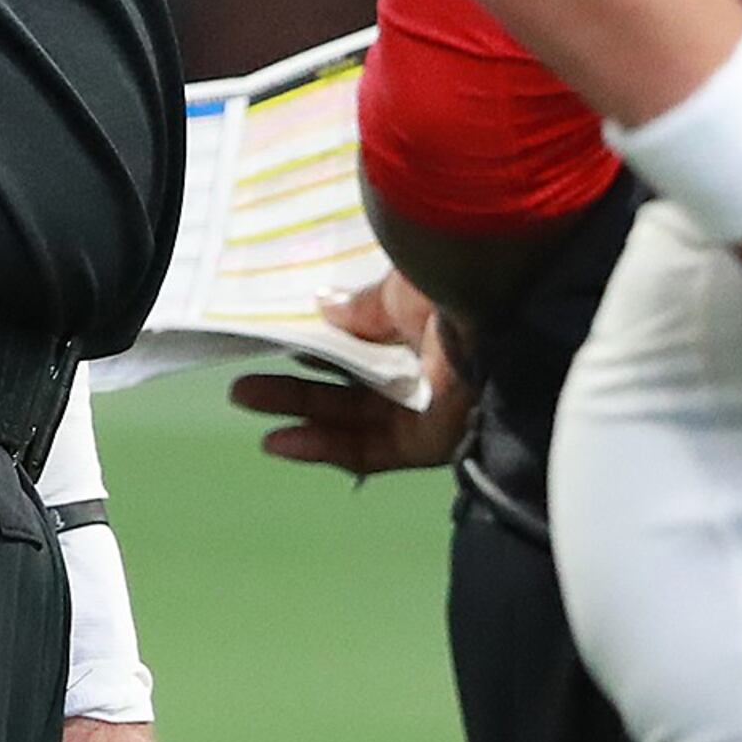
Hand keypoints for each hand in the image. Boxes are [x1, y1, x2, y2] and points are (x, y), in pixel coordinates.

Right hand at [231, 270, 471, 476]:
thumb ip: (362, 310)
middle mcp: (422, 376)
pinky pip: (365, 451)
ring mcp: (422, 413)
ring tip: (245, 401)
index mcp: (419, 334)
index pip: (362, 350)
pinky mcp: (425, 445)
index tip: (280, 342)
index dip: (320, 350)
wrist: (496, 319)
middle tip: (245, 384)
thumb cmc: (454, 290)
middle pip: (347, 390)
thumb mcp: (397, 291)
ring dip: (297, 415)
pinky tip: (279, 438)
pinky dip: (321, 447)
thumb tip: (324, 307)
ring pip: (348, 421)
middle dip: (294, 387)